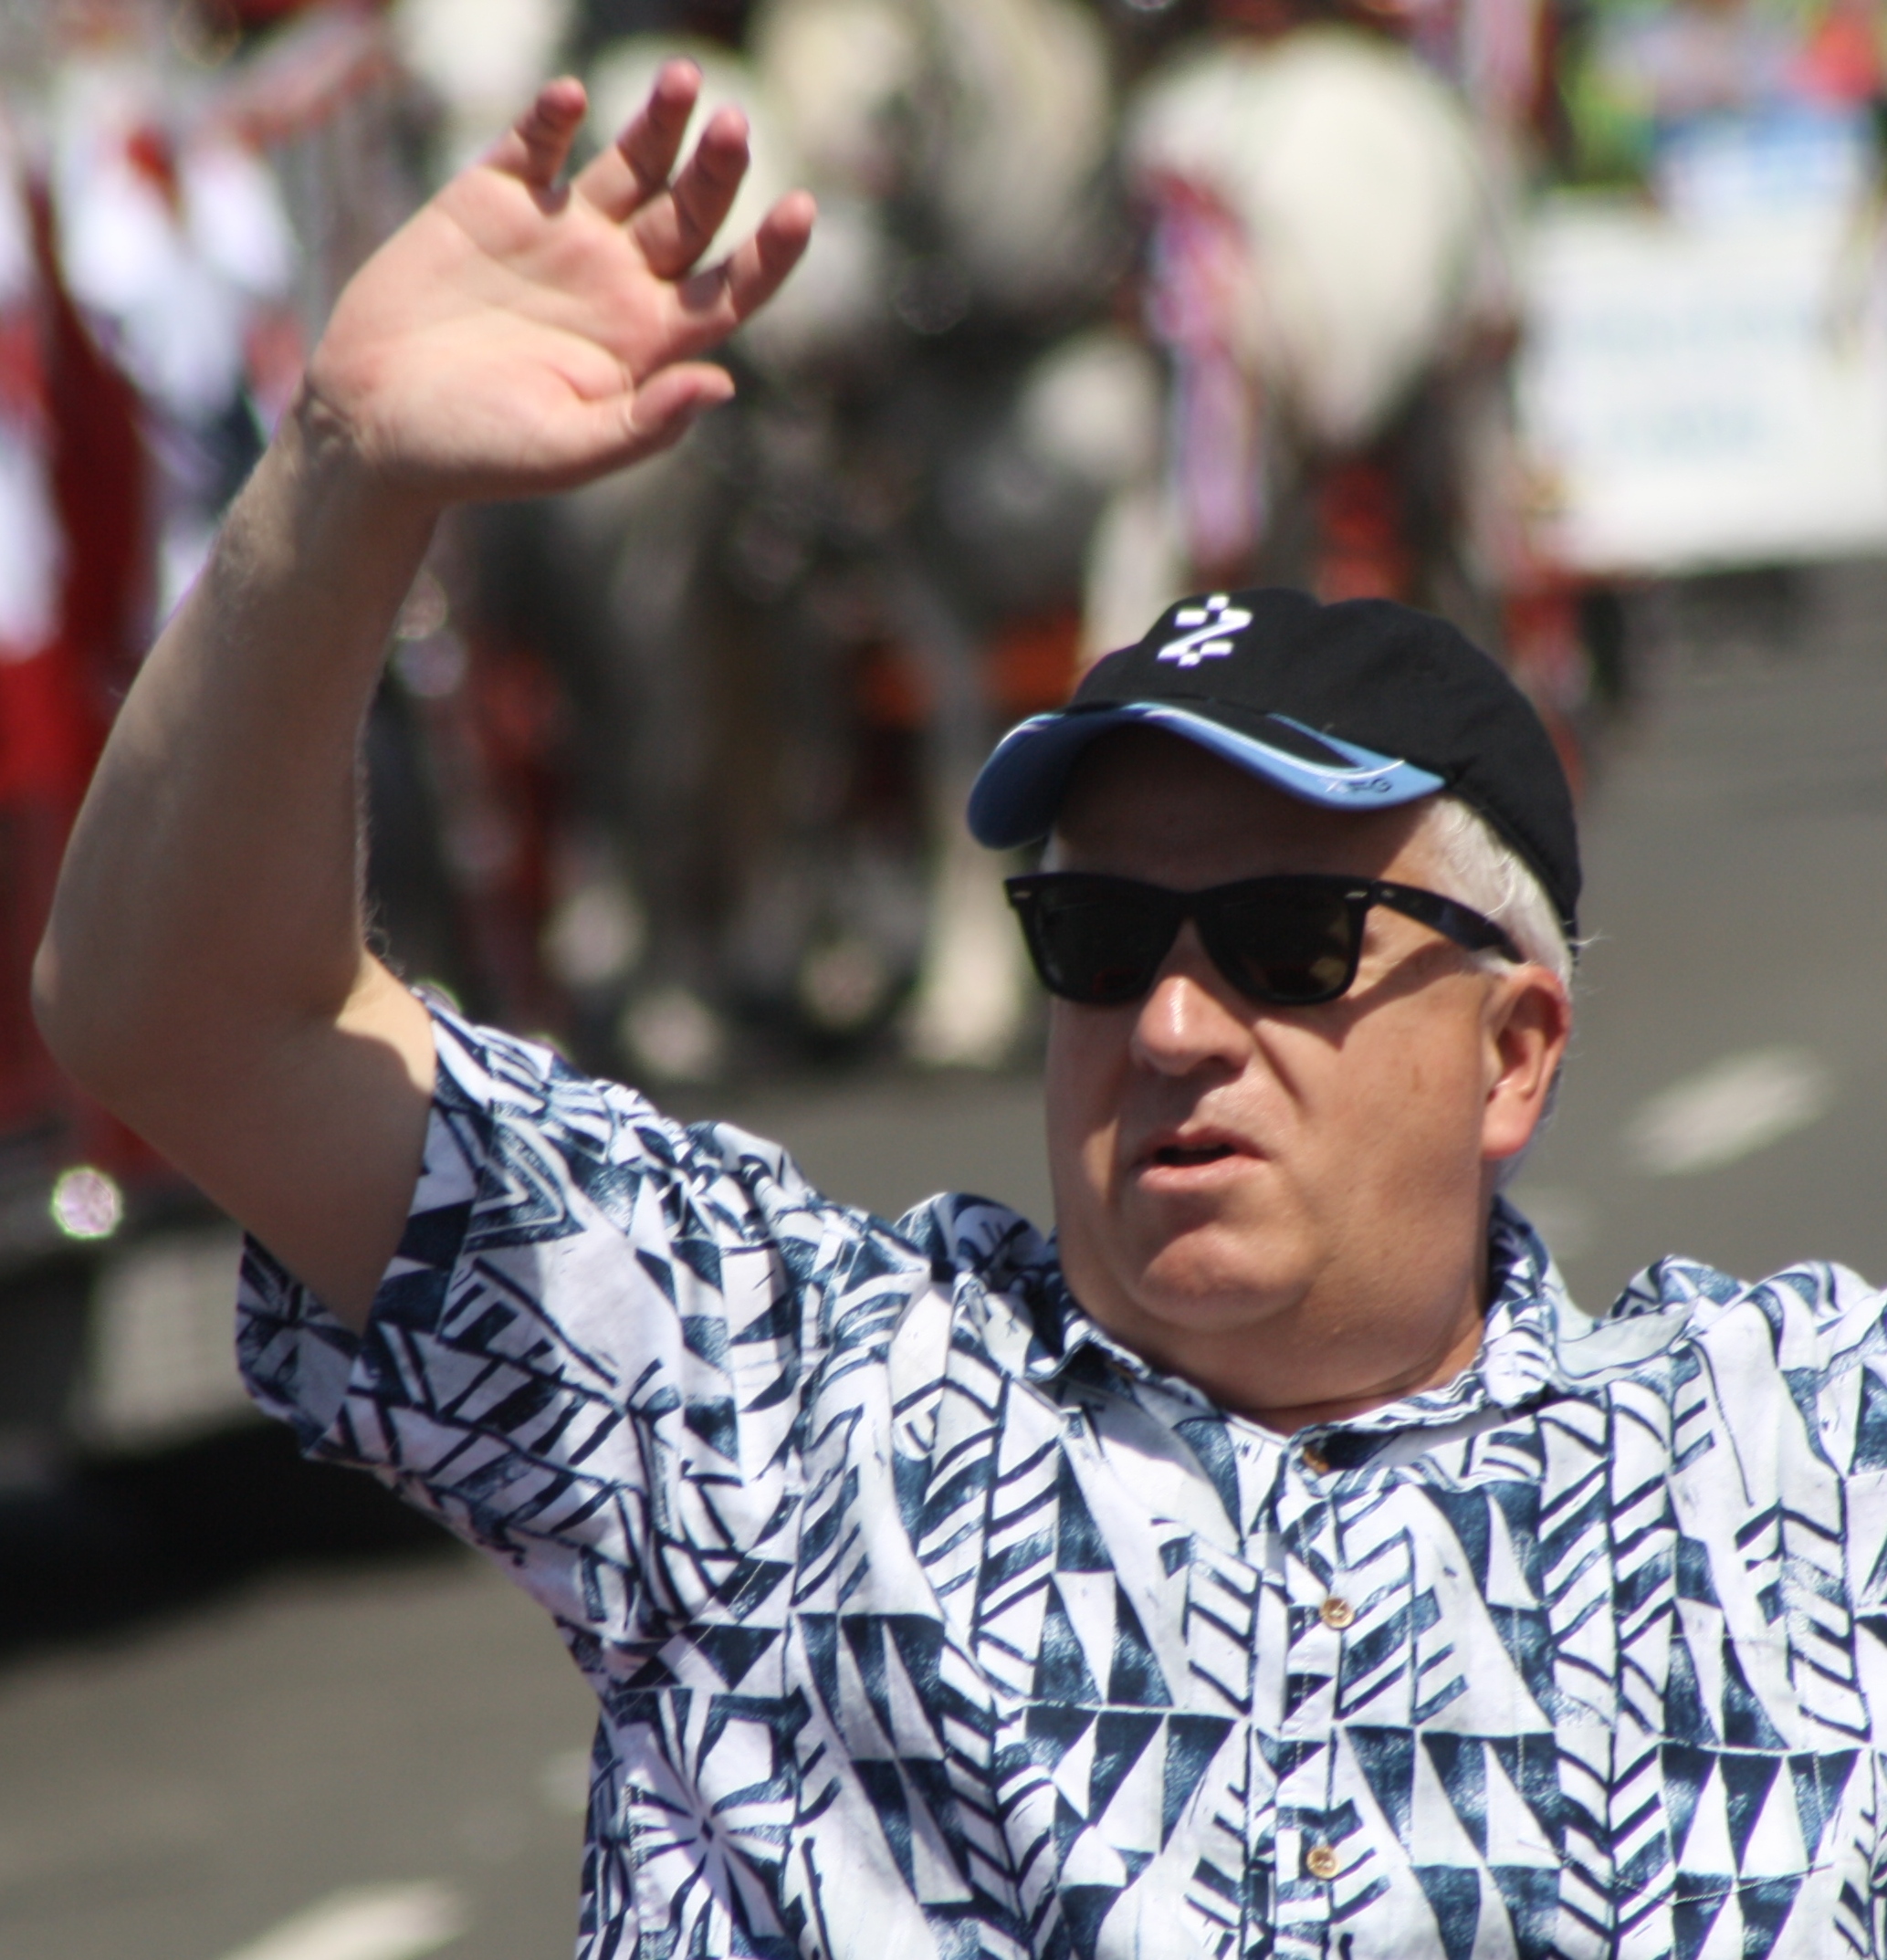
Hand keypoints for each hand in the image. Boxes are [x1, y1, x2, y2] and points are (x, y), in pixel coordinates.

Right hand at [303, 64, 813, 504]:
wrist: (371, 425)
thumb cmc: (472, 454)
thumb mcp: (565, 451)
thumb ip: (644, 425)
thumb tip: (723, 386)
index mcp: (646, 343)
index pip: (730, 290)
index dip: (771, 253)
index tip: (801, 211)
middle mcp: (616, 281)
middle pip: (690, 214)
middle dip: (717, 171)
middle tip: (734, 126)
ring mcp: (558, 235)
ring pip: (630, 164)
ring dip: (659, 123)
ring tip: (686, 80)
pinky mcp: (491, 199)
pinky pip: (537, 143)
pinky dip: (553, 116)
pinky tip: (571, 99)